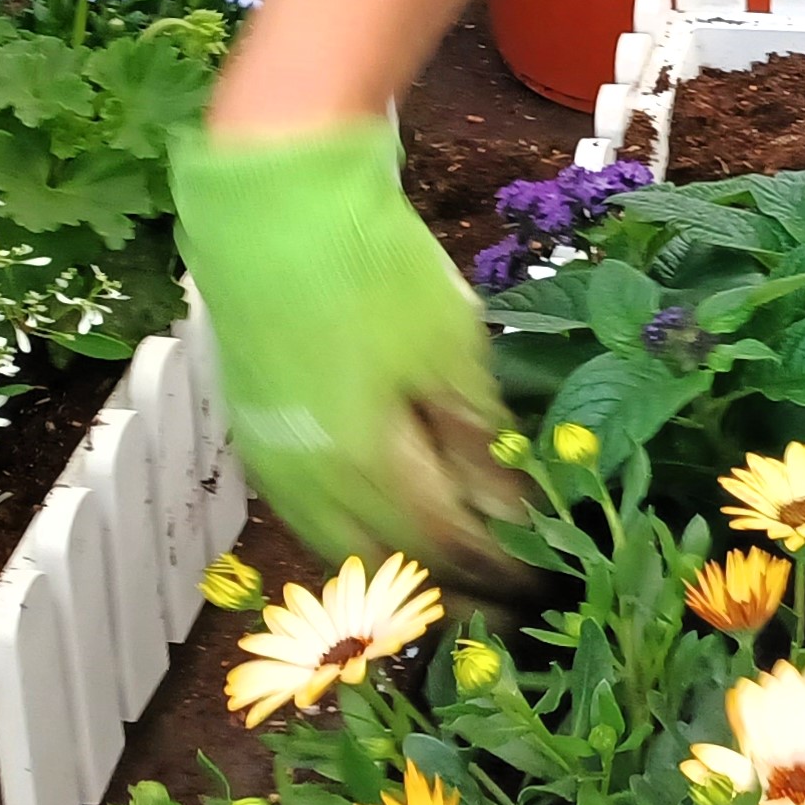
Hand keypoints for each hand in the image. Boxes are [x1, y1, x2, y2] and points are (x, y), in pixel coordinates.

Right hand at [169, 118, 525, 584]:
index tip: (547, 578)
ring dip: (401, 572)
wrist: (271, 202)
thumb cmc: (371, 268)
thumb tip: (518, 515)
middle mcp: (310, 486)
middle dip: (454, 589)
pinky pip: (312, 518)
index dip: (501, 571)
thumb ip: (482, 444)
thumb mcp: (450, 351)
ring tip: (453, 577)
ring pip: (343, 551)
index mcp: (364, 467)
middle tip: (506, 602)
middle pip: (392, 567)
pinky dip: (359, 536)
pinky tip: (388, 528)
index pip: (447, 548)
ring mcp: (275, 467)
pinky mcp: (257, 441)